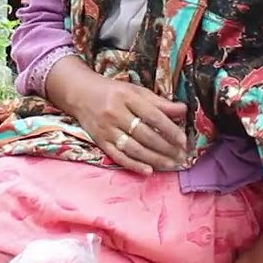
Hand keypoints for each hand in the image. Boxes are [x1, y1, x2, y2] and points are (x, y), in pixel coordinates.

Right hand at [58, 69, 187, 174]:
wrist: (79, 93)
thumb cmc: (112, 92)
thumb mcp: (135, 91)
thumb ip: (159, 102)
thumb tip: (183, 110)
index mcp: (127, 97)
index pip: (153, 115)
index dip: (170, 129)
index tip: (183, 140)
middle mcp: (115, 113)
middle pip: (145, 134)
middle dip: (166, 147)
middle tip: (181, 157)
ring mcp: (106, 129)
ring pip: (134, 148)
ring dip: (154, 158)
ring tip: (171, 164)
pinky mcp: (100, 141)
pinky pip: (118, 156)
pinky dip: (134, 165)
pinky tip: (148, 171)